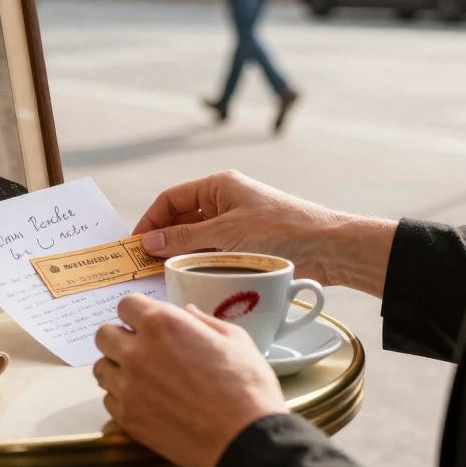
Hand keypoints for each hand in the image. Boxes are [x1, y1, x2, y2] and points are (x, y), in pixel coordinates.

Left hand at [94, 295, 286, 466]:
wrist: (246, 440)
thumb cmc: (246, 388)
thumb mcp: (235, 339)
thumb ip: (204, 321)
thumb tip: (188, 312)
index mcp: (162, 325)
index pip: (126, 305)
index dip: (137, 313)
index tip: (146, 322)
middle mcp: (137, 352)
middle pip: (104, 334)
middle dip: (120, 337)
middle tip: (141, 348)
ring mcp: (129, 386)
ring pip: (102, 367)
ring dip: (118, 367)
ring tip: (141, 376)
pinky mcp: (128, 417)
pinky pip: (109, 399)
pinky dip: (122, 398)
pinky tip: (145, 401)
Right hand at [132, 170, 397, 293]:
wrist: (330, 248)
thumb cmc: (281, 230)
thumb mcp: (225, 233)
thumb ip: (183, 238)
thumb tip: (147, 242)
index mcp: (218, 186)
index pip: (171, 199)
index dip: (150, 220)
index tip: (135, 244)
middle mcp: (225, 202)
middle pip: (181, 220)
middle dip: (163, 240)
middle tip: (143, 264)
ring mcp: (236, 225)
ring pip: (196, 240)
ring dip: (181, 255)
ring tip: (163, 275)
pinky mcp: (246, 247)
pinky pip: (213, 254)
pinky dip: (199, 265)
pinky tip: (190, 280)